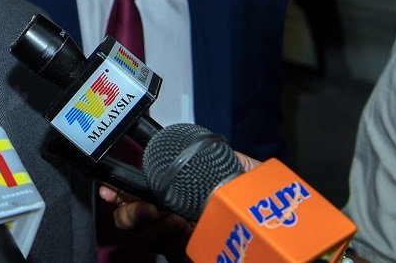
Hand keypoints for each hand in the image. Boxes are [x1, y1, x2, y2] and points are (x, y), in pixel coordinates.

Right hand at [98, 152, 261, 262]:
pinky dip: (170, 239)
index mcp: (181, 195)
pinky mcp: (188, 258)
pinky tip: (182, 228)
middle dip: (128, 211)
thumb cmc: (266, 205)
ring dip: (152, 226)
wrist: (287, 241)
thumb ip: (222, 158)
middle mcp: (175, 218)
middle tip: (143, 207)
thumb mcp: (245, 172)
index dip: (119, 189)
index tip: (108, 187)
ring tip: (171, 217)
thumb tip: (198, 144)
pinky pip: (169, 251)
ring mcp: (181, 242)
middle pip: (132, 217)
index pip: (141, 191)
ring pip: (147, 237)